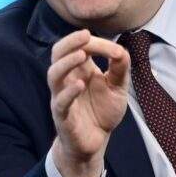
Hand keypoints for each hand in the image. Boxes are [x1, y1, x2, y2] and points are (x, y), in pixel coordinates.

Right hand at [47, 29, 129, 176]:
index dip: (98, 44)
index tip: (117, 51)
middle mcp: (67, 78)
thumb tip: (122, 50)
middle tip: (85, 35)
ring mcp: (62, 96)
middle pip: (58, 53)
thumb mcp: (117, 88)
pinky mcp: (62, 115)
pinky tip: (80, 85)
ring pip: (54, 74)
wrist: (95, 142)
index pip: (81, 47)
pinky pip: (60, 101)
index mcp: (80, 69)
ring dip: (66, 62)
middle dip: (70, 41)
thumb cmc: (102, 112)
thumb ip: (120, 69)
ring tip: (81, 55)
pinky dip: (68, 92)